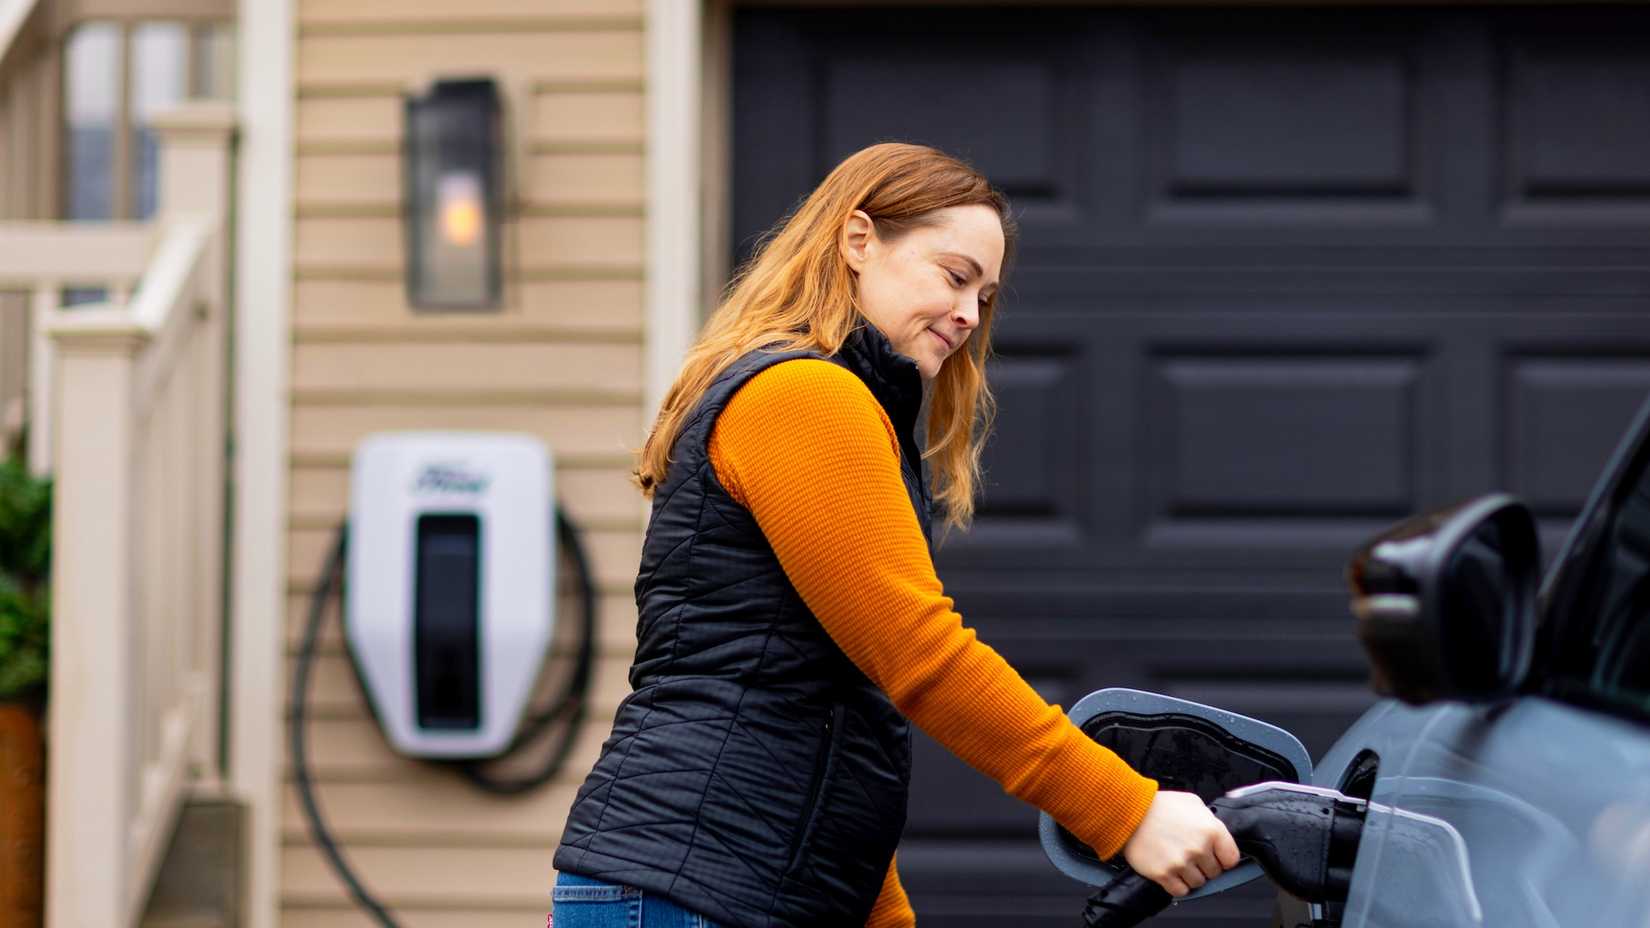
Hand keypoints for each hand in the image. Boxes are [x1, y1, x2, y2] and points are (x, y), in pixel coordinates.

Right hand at [1120, 790, 1240, 897]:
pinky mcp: (1164, 874)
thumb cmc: (1159, 806)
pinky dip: (1177, 884)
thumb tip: (1219, 836)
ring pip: (1198, 883)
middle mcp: (1199, 848)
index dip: (1223, 858)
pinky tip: (1170, 871)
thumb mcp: (1192, 802)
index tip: (1215, 856)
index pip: (1231, 859)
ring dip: (1190, 875)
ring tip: (1178, 861)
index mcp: (1211, 830)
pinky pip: (1181, 891)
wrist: (1128, 812)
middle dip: (1204, 865)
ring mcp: (1181, 863)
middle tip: (1190, 854)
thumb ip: (1210, 820)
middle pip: (1214, 873)